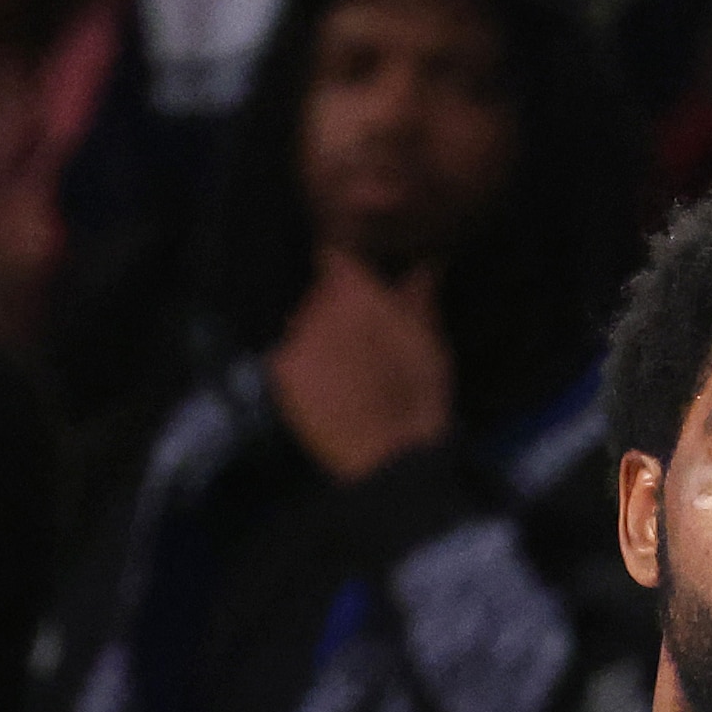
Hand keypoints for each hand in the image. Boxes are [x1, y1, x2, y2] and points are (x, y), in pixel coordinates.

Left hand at [261, 256, 453, 488]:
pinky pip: (289, 353)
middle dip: (338, 306)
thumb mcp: (429, 342)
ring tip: (348, 367)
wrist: (389, 456)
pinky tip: (328, 385)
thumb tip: (424, 263)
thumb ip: (418, 297)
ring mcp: (295, 339)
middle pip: (320, 292)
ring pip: (304, 322)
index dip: (348, 265)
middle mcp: (316, 306)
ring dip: (320, 335)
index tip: (362, 279)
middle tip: (364, 336)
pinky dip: (304, 362)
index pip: (335, 255)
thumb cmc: (418, 395)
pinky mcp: (282, 371)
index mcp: (356, 292)